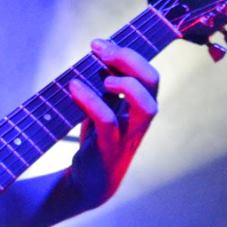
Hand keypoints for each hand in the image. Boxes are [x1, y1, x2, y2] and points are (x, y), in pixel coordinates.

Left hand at [65, 38, 160, 206]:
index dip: (128, 53)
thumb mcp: (104, 107)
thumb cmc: (99, 141)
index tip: (99, 43)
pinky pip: (109, 121)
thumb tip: (101, 50)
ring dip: (124, 84)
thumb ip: (107, 84)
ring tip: (101, 77)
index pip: (148, 73)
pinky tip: (74, 88)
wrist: (89, 182)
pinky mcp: (111, 149)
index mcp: (140, 105)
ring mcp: (129, 135)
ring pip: (146, 106)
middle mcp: (140, 119)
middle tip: (100, 51)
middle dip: (129, 59)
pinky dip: (92, 101)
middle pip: (153, 82)